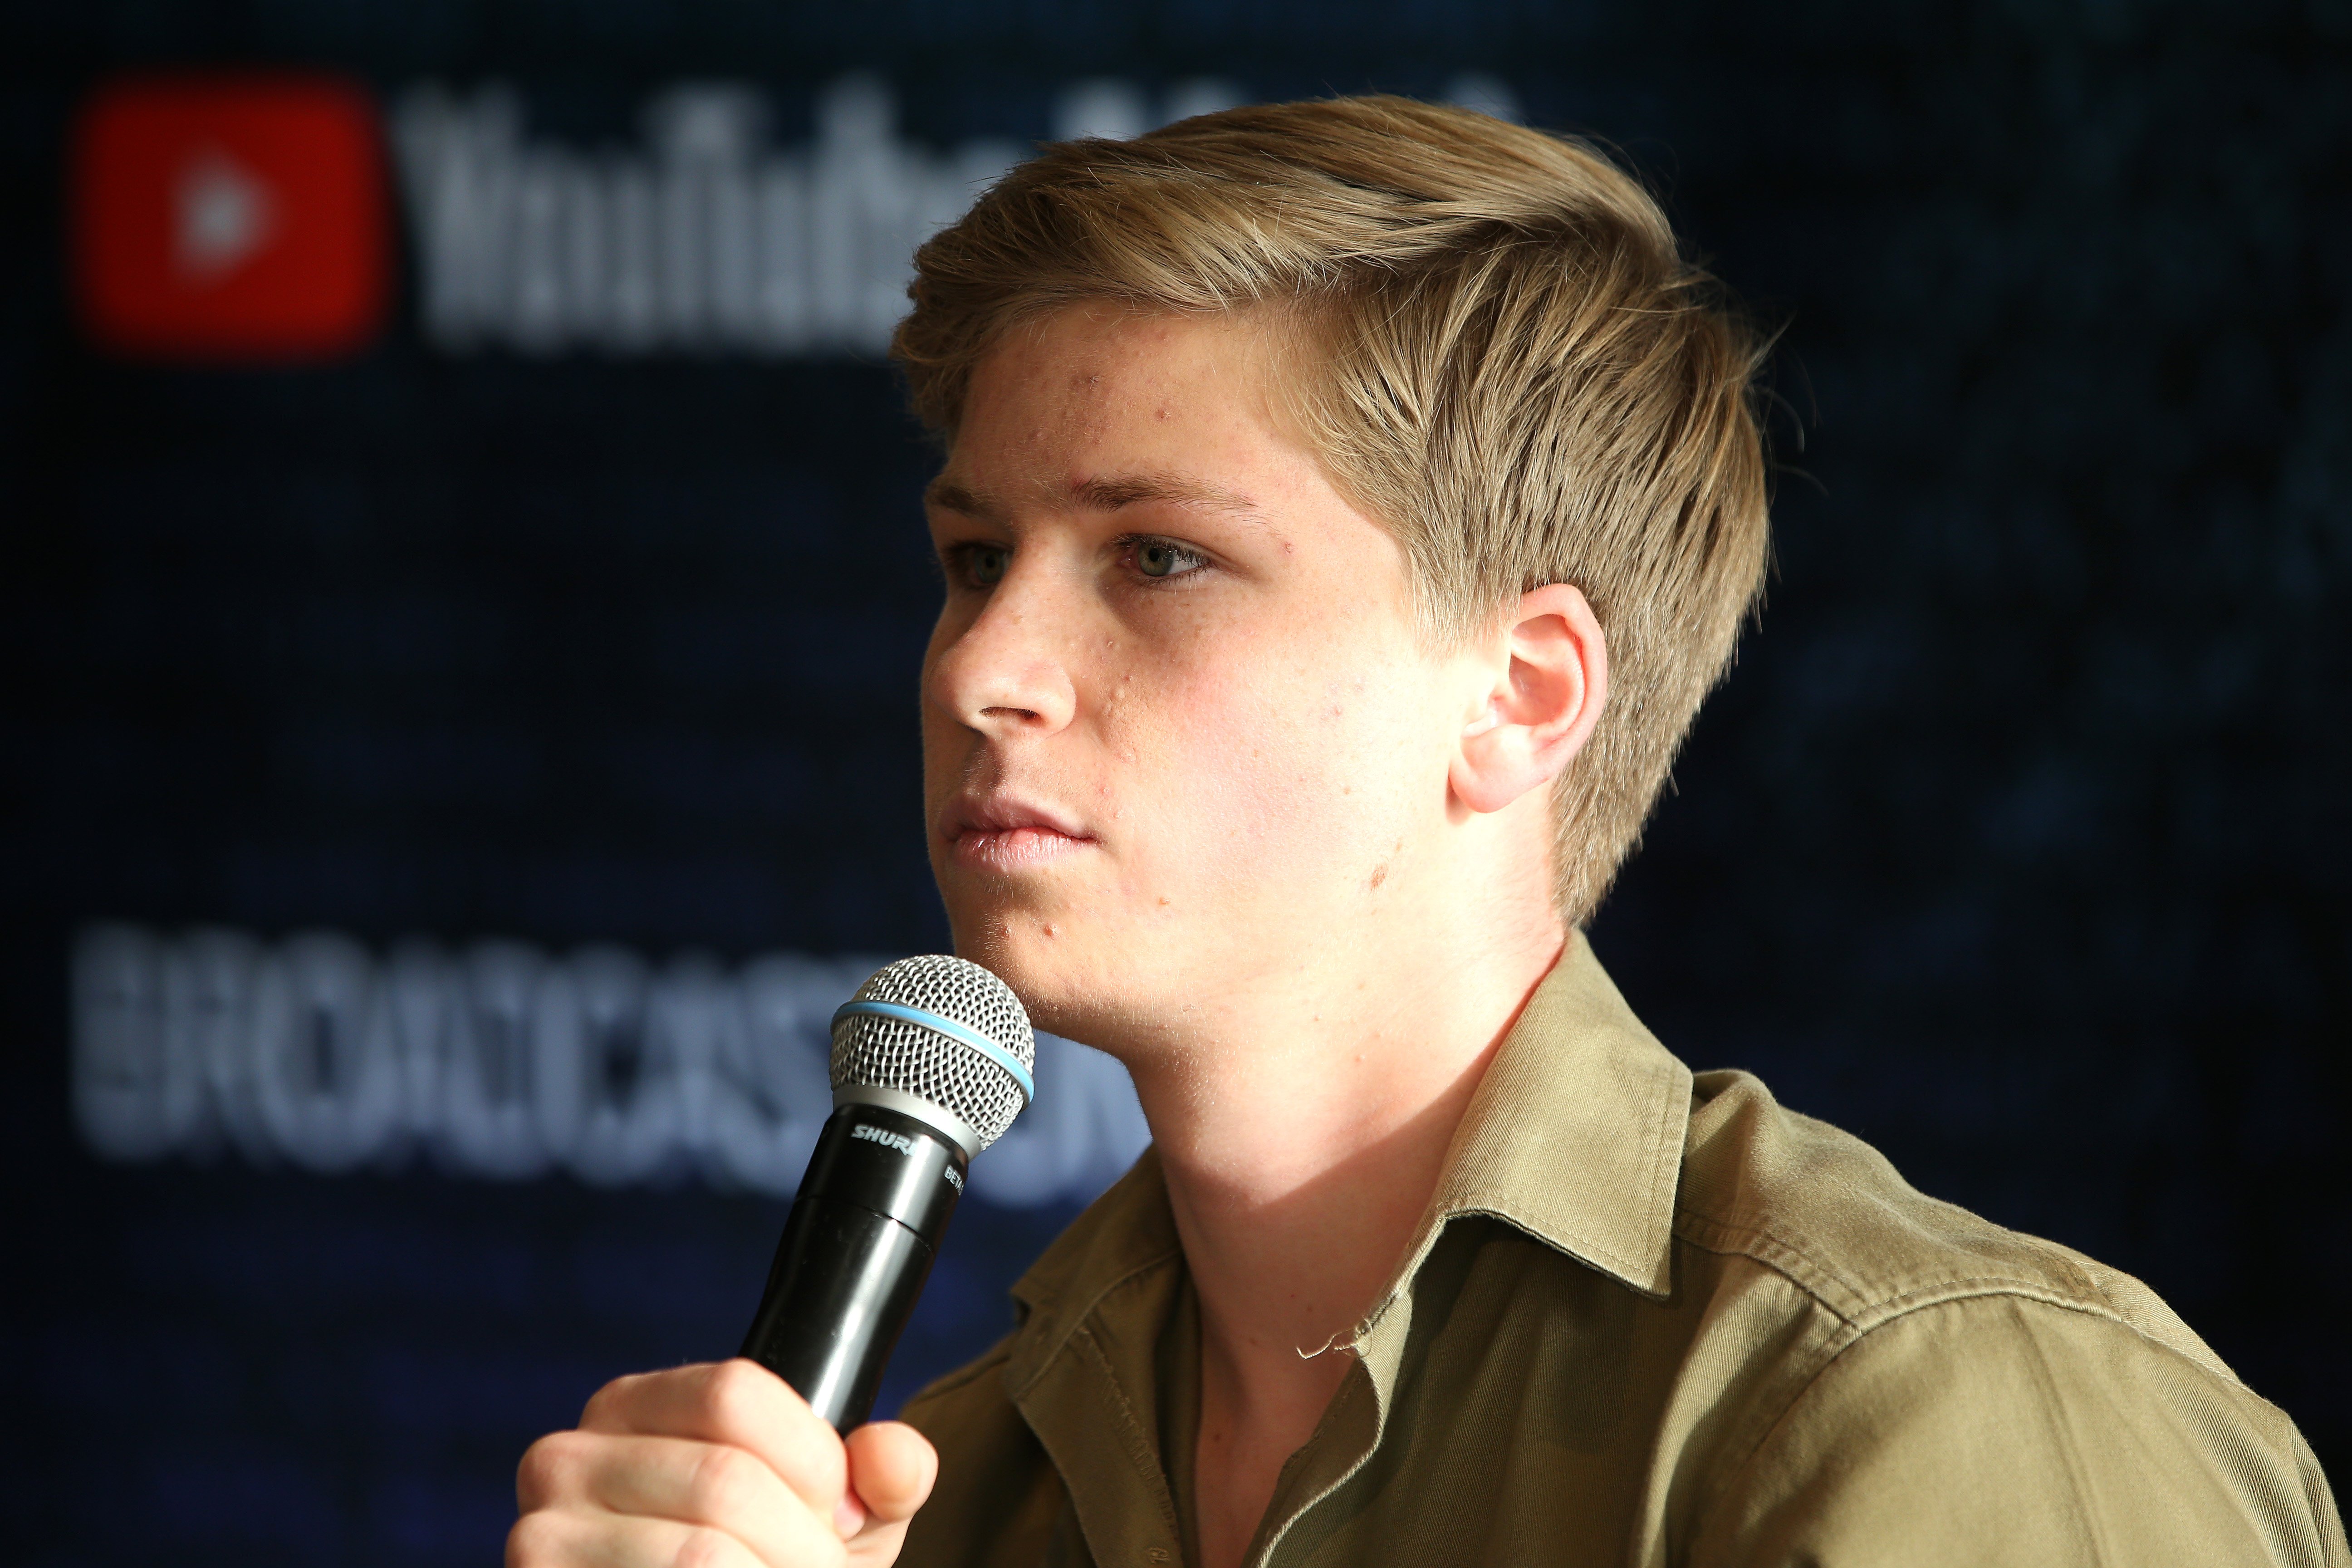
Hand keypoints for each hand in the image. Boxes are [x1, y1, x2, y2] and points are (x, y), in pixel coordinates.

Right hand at [510, 1358, 938, 1566]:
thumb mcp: (834, 1525)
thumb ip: (881, 1480)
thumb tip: (890, 1457)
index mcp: (632, 1408)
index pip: (735, 1393)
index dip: (814, 1462)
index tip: (837, 1515)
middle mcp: (567, 1458)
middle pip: (724, 1481)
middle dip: (804, 1551)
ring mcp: (540, 1537)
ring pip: (699, 1556)